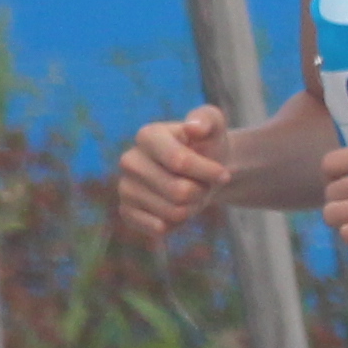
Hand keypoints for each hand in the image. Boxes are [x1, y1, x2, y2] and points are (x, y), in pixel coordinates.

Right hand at [116, 105, 231, 248]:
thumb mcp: (214, 125)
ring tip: (190, 193)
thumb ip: (208, 119)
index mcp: (147, 135)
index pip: (180, 162)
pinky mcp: (126, 211)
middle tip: (201, 183)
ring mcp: (125, 187)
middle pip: (179, 192)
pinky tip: (176, 208)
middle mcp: (130, 161)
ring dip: (192, 208)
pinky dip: (176, 224)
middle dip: (200, 191)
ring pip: (173, 213)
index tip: (222, 174)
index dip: (209, 173)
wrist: (201, 171)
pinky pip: (158, 228)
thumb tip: (193, 128)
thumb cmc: (207, 145)